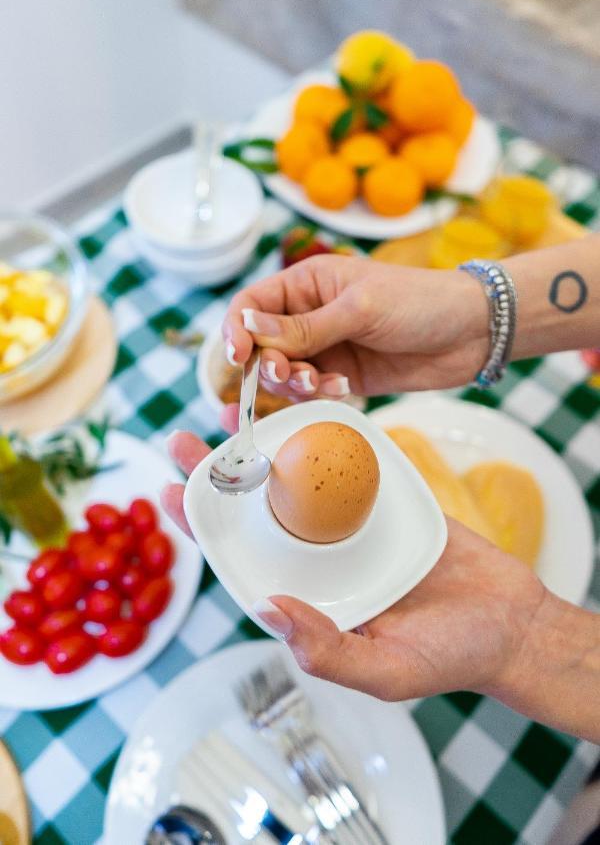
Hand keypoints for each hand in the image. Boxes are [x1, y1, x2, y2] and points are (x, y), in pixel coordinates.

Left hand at [161, 431, 546, 702]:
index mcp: (307, 596)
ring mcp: (352, 524)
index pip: (240, 557)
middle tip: (186, 437)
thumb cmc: (449, 656)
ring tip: (237, 410)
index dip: (201, 525)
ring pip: (298, 476)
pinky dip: (326, 433)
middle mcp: (321, 556)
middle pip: (258, 507)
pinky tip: (304, 407)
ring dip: (266, 443)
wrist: (511, 623)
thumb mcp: (386, 670)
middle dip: (220, 473)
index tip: (167, 491)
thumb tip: (270, 609)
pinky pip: (351, 462)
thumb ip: (328, 649)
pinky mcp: (387, 499)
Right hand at [222, 255, 488, 397]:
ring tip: (322, 383)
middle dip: (269, 364)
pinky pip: (313, 391)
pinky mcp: (344, 376)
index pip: (252, 306)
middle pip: (262, 346)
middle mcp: (310, 316)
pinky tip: (345, 389)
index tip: (239, 355)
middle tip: (291, 374)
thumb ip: (304, 327)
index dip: (238, 330)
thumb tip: (249, 328)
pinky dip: (320, 395)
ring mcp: (327, 348)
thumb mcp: (359, 309)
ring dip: (295, 384)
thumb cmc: (420, 301)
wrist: (472, 332)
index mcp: (307, 284)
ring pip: (285, 374)